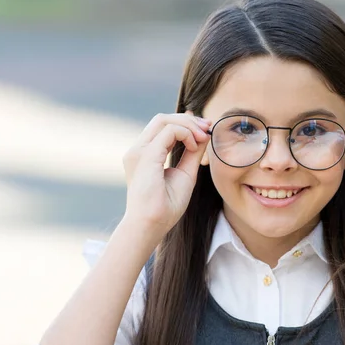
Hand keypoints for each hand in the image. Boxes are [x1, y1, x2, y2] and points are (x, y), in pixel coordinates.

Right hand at [122, 112, 210, 244]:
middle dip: (188, 119)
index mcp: (144, 155)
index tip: (205, 129)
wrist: (152, 225)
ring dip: (188, 124)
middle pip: (162, 118)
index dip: (185, 123)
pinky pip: (169, 131)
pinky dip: (186, 133)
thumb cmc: (166, 207)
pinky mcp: (146, 155)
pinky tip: (195, 145)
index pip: (162, 127)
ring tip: (202, 137)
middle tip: (207, 128)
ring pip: (163, 119)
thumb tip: (204, 134)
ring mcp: (139, 151)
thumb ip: (192, 153)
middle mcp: (138, 150)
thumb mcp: (185, 174)